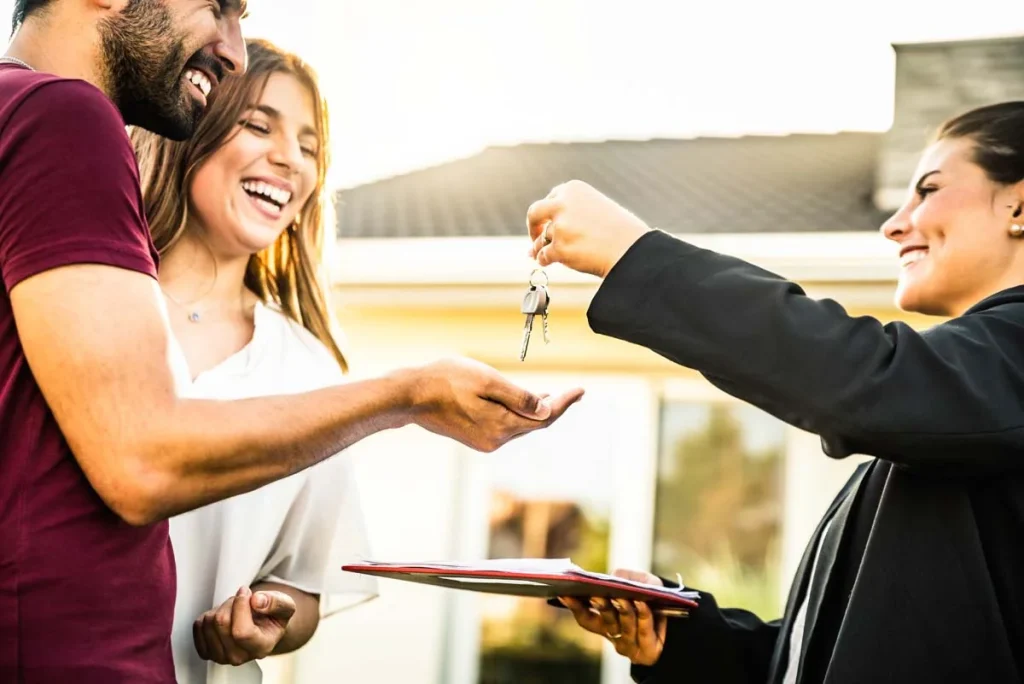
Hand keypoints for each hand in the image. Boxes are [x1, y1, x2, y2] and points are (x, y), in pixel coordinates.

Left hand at [193, 587, 295, 665]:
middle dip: (231, 602)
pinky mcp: (206, 652)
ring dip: (221, 608)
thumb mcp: (285, 605)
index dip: (241, 606)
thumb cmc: (273, 616)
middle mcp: (240, 657)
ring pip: (209, 622)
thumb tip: (257, 601)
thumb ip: (276, 602)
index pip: (241, 631)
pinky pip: (198, 626)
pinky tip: (224, 618)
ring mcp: (221, 657)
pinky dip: (209, 615)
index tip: (246, 592)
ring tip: (235, 610)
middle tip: (243, 600)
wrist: (263, 627)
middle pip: (222, 623)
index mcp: (261, 648)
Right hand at [410, 357, 583, 451]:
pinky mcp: (475, 437)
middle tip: (574, 392)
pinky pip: (506, 427)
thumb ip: (519, 396)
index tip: (581, 389)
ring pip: (520, 426)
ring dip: (537, 411)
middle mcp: (496, 440)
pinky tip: (523, 402)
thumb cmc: (446, 380)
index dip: (565, 402)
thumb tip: (546, 409)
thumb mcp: (488, 381)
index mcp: (502, 426)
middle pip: (535, 424)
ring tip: (552, 395)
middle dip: (556, 407)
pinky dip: (519, 415)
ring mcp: (484, 441)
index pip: (545, 417)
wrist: (410, 396)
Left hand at [526, 180, 651, 277]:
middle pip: (535, 213)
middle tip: (535, 237)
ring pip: (541, 239)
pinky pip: (544, 255)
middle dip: (532, 226)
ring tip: (545, 255)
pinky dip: (545, 260)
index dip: (547, 213)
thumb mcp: (597, 209)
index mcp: (574, 189)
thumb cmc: (621, 233)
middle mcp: (563, 204)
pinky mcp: (560, 247)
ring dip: (541, 248)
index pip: (551, 198)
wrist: (633, 250)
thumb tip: (544, 234)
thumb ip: (572, 215)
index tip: (546, 222)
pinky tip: (549, 262)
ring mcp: (560, 226)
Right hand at [559, 569, 666, 665]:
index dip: (574, 606)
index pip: (585, 618)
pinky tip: (641, 603)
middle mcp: (614, 635)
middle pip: (604, 622)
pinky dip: (642, 615)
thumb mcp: (640, 580)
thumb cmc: (653, 596)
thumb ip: (625, 575)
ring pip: (624, 626)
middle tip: (597, 594)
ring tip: (622, 596)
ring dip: (623, 609)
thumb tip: (614, 576)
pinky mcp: (647, 650)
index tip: (564, 593)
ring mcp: (630, 645)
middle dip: (601, 606)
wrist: (679, 617)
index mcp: (605, 622)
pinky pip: (643, 630)